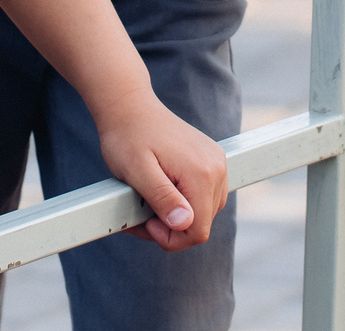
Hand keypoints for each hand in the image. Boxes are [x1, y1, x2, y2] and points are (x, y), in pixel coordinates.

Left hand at [94, 91, 228, 251]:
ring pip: (205, 212)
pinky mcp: (212, 160)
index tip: (145, 222)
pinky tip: (163, 191)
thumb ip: (162, 197)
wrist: (131, 107)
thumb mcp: (137, 171)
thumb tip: (184, 223)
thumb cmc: (128, 138)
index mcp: (201, 173)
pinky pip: (205, 196)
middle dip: (171, 228)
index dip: (170, 238)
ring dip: (178, 216)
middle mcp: (217, 168)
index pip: (198, 231)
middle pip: (202, 223)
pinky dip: (185, 201)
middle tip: (141, 213)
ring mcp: (217, 163)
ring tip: (150, 201)